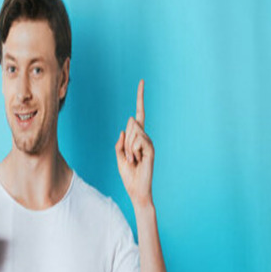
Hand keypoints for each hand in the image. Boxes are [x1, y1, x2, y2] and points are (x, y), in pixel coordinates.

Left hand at [115, 79, 153, 207]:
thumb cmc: (128, 174)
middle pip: (131, 123)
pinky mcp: (151, 149)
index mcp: (137, 137)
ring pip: (133, 132)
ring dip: (128, 149)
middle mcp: (145, 137)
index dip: (140, 97)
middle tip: (129, 157)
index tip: (142, 81)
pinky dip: (132, 152)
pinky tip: (137, 161)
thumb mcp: (119, 156)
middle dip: (125, 140)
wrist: (136, 190)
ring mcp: (149, 142)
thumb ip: (120, 142)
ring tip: (133, 160)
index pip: (139, 113)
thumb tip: (125, 129)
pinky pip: (138, 141)